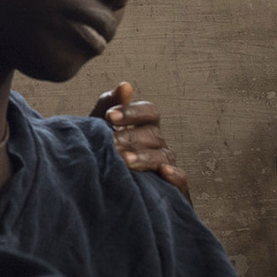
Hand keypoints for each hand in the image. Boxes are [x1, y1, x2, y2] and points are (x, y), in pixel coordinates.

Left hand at [91, 82, 189, 199]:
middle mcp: (158, 144)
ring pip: (163, 157)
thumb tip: (125, 86)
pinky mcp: (173, 190)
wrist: (95, 190)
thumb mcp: (98, 129)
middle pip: (153, 134)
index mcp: (144, 127)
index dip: (132, 112)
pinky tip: (164, 173)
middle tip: (111, 144)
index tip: (110, 117)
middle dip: (130, 138)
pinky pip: (181, 180)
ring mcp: (167, 165)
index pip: (149, 112)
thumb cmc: (101, 153)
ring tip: (125, 160)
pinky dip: (175, 175)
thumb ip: (108, 105)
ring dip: (144, 157)